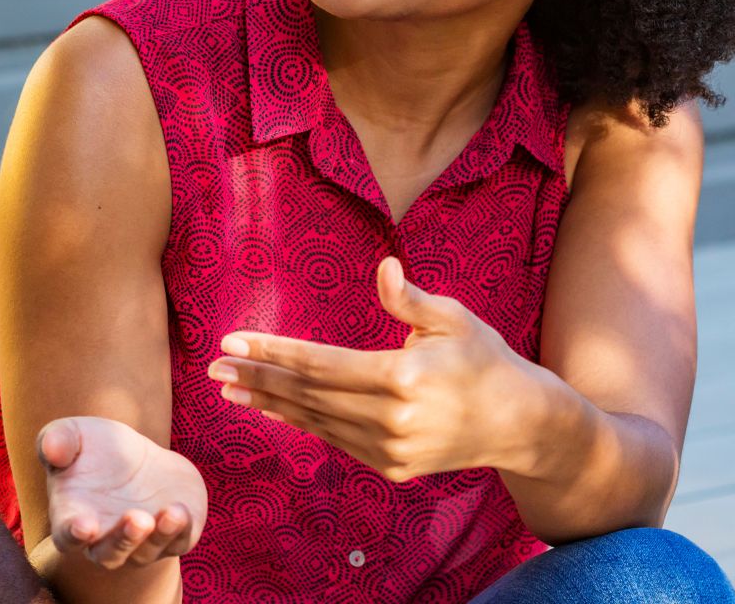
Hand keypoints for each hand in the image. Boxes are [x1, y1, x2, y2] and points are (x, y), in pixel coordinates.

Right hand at [37, 416, 207, 569]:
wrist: (140, 458)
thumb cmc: (95, 449)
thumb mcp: (74, 434)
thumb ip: (57, 440)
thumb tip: (52, 448)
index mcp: (73, 519)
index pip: (67, 537)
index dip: (74, 534)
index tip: (85, 525)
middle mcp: (105, 541)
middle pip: (110, 555)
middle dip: (124, 539)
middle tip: (137, 519)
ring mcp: (140, 544)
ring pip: (146, 552)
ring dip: (159, 535)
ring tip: (171, 513)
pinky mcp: (173, 538)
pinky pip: (178, 542)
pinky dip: (181, 531)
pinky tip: (181, 509)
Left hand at [207, 257, 556, 482]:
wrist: (520, 423)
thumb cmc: (484, 359)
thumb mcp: (454, 319)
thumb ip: (411, 300)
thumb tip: (384, 268)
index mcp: (402, 377)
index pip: (320, 364)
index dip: (274, 352)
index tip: (233, 341)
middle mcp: (392, 418)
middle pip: (309, 395)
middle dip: (258, 377)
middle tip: (215, 365)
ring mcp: (391, 448)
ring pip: (317, 422)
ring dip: (270, 404)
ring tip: (231, 387)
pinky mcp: (393, 467)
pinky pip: (336, 439)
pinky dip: (302, 422)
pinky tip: (274, 407)